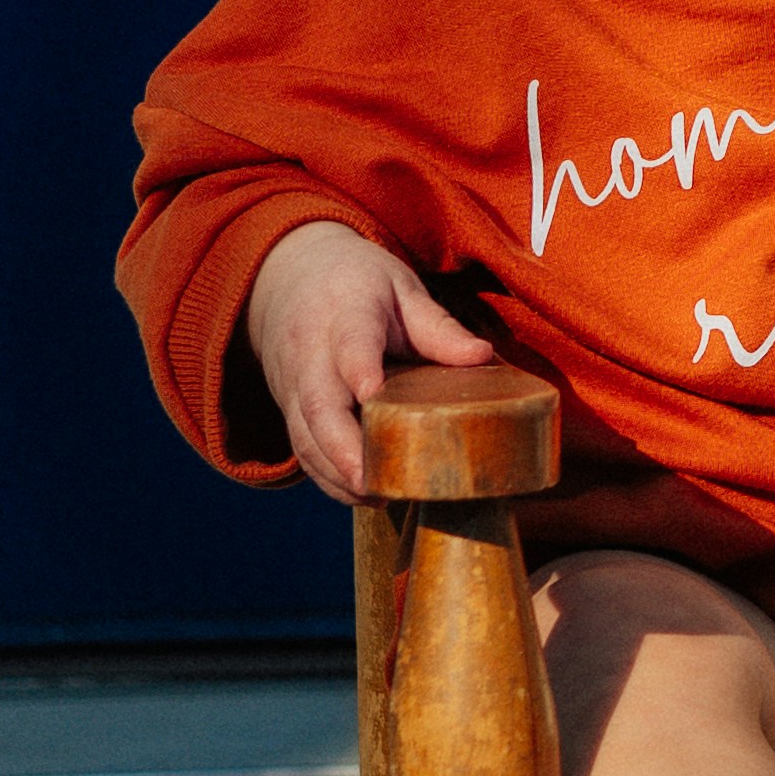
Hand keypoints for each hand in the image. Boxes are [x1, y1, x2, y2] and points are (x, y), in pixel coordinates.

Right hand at [240, 214, 497, 497]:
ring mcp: (294, 384)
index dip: (358, 368)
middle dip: (342, 449)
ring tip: (378, 495)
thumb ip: (438, 326)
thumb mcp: (401, 289)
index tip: (371, 393)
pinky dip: (327, 476)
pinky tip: (362, 494)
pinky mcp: (290, 408)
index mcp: (346, 314)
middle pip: (318, 405)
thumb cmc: (359, 285)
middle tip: (374, 482)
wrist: (289, 279)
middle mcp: (310, 353)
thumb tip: (484, 356)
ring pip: (305, 436)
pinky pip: (302, 447)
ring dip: (336, 473)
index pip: (350, 342)